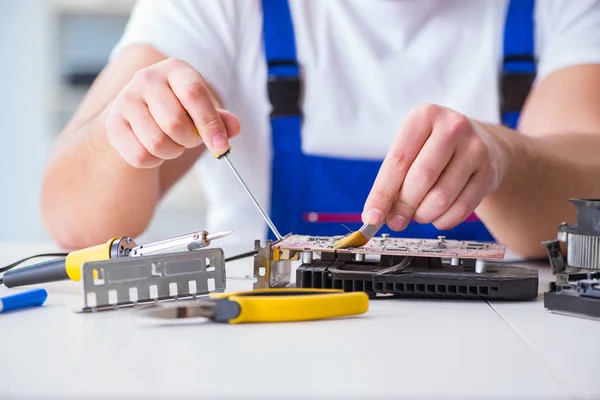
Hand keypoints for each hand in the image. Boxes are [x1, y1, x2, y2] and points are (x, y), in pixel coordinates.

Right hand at [105, 58, 239, 167]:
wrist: (142, 113)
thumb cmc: (181, 109)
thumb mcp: (203, 109)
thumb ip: (221, 119)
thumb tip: (234, 127)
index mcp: (175, 69)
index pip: (195, 95)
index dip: (210, 124)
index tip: (221, 147)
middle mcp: (146, 78)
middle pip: (175, 123)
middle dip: (190, 141)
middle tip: (190, 139)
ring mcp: (125, 100)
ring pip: (157, 143)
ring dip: (173, 152)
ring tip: (173, 142)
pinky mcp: (113, 124)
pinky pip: (140, 156)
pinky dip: (154, 161)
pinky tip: (155, 149)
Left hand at [363, 104, 511, 230]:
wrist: (484, 143)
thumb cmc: (434, 149)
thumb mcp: (411, 149)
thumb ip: (392, 179)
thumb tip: (376, 215)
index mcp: (425, 116)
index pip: (398, 161)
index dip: (382, 193)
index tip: (371, 217)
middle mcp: (453, 127)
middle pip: (421, 178)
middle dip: (403, 207)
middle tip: (396, 221)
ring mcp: (476, 148)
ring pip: (442, 197)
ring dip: (423, 215)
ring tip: (418, 215)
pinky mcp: (490, 171)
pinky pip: (462, 208)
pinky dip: (444, 220)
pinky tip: (436, 217)